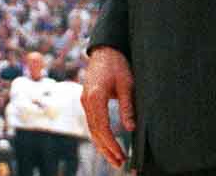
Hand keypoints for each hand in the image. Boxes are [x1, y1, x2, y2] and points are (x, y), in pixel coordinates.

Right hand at [80, 46, 135, 166]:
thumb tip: (130, 128)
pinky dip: (99, 136)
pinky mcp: (87, 102)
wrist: (104, 51)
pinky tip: (107, 145)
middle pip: (95, 132)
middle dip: (107, 150)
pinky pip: (92, 123)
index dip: (112, 144)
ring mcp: (85, 102)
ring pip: (92, 130)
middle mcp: (87, 101)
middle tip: (119, 164)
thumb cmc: (117, 65)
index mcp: (95, 97)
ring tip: (115, 159)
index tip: (121, 155)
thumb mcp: (127, 84)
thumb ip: (127, 106)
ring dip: (102, 146)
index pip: (102, 127)